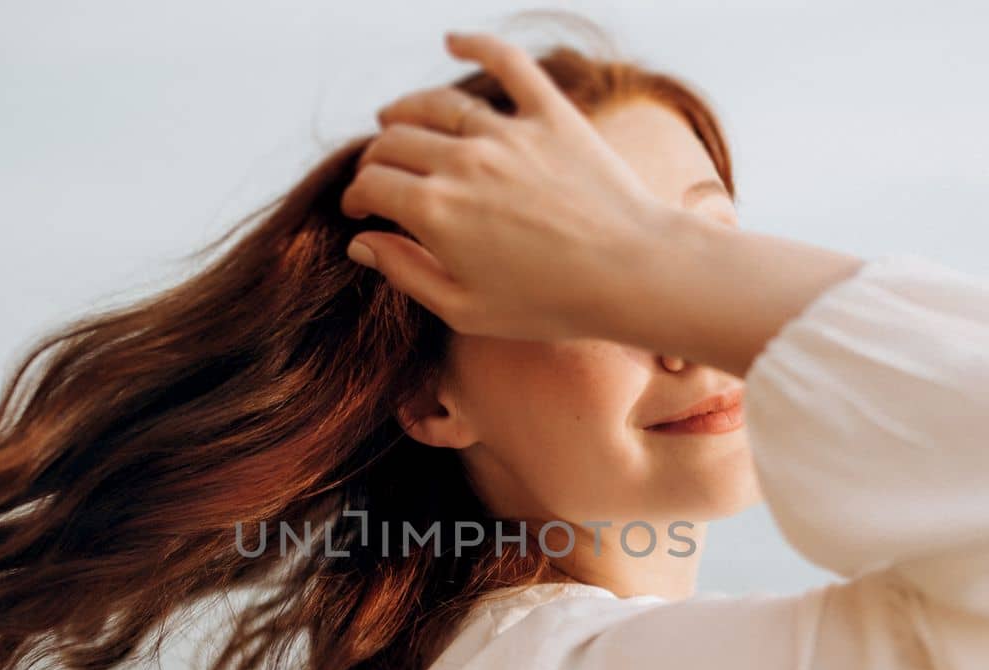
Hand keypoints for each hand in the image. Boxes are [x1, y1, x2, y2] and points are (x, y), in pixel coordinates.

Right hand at [339, 31, 666, 342]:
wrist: (632, 274)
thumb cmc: (550, 304)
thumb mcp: (465, 309)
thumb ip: (406, 273)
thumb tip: (361, 243)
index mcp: (434, 210)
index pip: (371, 185)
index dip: (356, 197)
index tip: (361, 210)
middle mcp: (462, 161)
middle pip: (395, 142)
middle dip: (376, 160)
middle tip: (379, 176)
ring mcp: (507, 132)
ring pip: (436, 103)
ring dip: (405, 110)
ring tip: (394, 118)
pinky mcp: (550, 114)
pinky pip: (507, 62)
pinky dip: (476, 43)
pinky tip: (452, 40)